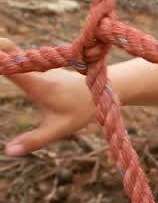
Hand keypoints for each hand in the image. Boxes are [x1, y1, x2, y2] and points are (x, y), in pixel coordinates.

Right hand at [1, 38, 96, 156]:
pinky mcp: (40, 65)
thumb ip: (34, 140)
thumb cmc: (81, 109)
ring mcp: (39, 65)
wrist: (103, 89)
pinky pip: (18, 56)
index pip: (13, 66)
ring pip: (13, 51)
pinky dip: (4, 55)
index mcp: (38, 83)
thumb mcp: (59, 129)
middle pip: (9, 51)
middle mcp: (37, 70)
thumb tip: (7, 152)